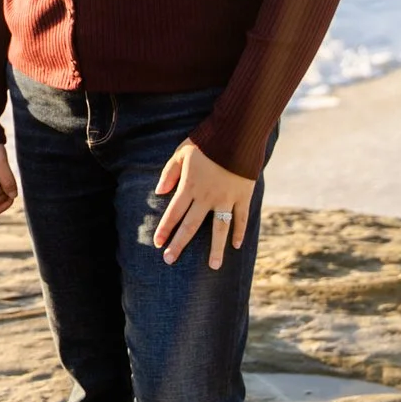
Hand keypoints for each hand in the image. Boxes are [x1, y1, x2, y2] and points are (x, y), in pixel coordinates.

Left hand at [153, 140, 255, 268]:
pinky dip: (239, 232)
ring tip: (213, 267)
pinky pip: (241, 218)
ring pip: (220, 229)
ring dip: (216, 249)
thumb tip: (158, 192)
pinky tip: (235, 245)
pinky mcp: (243, 196)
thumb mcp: (181, 153)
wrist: (236, 134)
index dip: (165, 229)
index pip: (174, 213)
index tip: (157, 244)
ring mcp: (226, 199)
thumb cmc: (206, 142)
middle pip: (191, 226)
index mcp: (190, 186)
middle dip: (179, 244)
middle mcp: (207, 197)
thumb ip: (170, 173)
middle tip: (170, 260)